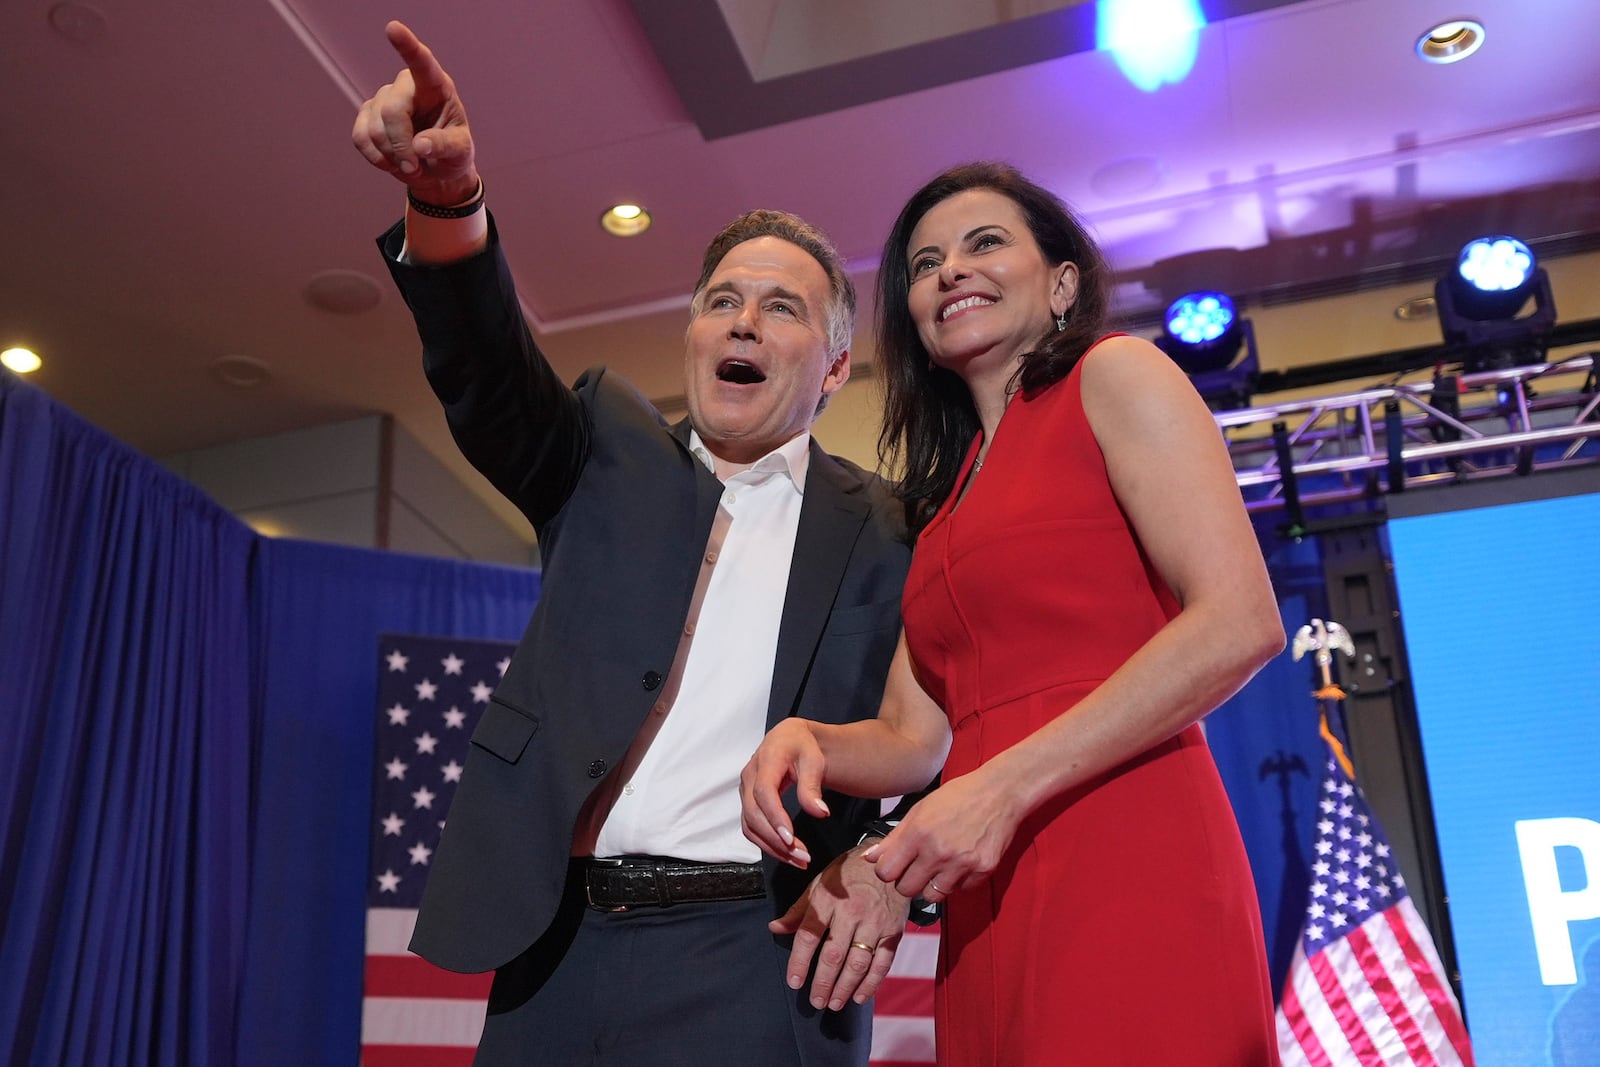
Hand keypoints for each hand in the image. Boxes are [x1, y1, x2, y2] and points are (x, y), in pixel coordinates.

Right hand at [351, 21, 478, 204]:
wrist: (436, 170)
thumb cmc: (453, 154)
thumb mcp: (460, 153)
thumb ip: (444, 146)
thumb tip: (419, 146)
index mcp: (436, 86)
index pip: (422, 63)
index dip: (407, 46)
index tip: (393, 28)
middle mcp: (407, 86)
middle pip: (392, 111)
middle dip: (400, 145)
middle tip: (414, 167)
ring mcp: (384, 98)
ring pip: (374, 129)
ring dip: (391, 156)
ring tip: (410, 165)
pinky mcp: (367, 115)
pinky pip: (360, 137)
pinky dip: (376, 158)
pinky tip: (391, 162)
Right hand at [740, 718, 828, 867]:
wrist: (790, 740)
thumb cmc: (802, 746)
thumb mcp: (813, 760)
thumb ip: (812, 786)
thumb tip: (820, 812)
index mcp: (766, 760)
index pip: (763, 792)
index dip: (774, 817)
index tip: (790, 838)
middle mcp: (749, 776)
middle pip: (753, 813)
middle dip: (775, 839)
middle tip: (802, 856)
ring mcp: (745, 790)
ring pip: (750, 825)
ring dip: (772, 847)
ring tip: (798, 860)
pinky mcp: (748, 803)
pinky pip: (752, 828)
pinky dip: (767, 844)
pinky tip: (787, 854)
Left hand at [770, 847, 910, 1010]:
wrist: (888, 860)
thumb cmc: (848, 873)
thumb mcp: (819, 884)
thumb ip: (798, 910)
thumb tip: (774, 928)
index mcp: (828, 900)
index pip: (809, 935)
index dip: (799, 962)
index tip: (794, 982)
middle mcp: (851, 912)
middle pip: (833, 954)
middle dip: (823, 982)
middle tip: (815, 1001)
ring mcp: (874, 923)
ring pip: (858, 963)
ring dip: (845, 987)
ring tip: (833, 1003)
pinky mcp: (893, 931)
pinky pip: (882, 962)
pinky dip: (871, 983)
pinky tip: (859, 996)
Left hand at [862, 769, 1020, 900]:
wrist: (999, 792)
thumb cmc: (957, 797)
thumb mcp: (920, 810)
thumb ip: (893, 838)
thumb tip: (869, 858)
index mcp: (918, 833)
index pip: (886, 872)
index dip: (887, 870)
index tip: (895, 865)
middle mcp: (938, 852)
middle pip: (906, 890)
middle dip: (907, 881)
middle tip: (916, 867)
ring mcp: (962, 864)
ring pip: (932, 897)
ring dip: (931, 885)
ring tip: (938, 867)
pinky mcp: (982, 871)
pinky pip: (959, 891)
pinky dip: (956, 882)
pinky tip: (960, 863)